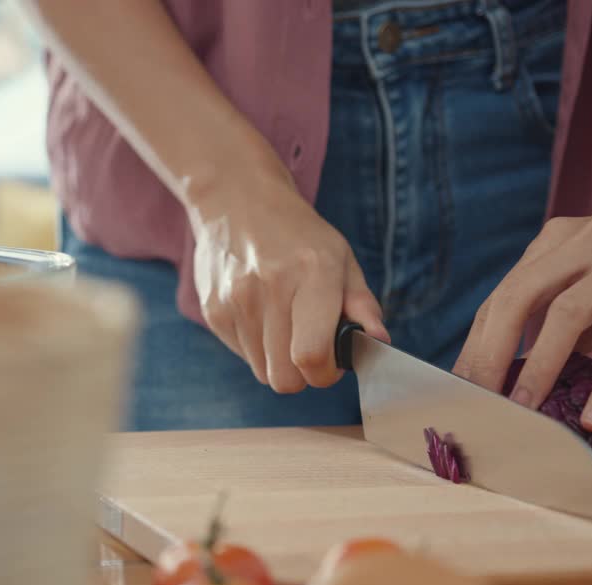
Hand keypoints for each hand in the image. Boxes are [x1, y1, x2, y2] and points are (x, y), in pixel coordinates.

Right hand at [187, 173, 388, 392]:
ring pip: (262, 371)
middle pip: (284, 378)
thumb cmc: (296, 233)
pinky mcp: (213, 310)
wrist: (236, 200)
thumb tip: (378, 341)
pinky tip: (259, 314)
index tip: (331, 362)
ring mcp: (236, 301)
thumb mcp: (339, 257)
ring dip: (277, 360)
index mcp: (313, 274)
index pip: (311, 357)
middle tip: (309, 349)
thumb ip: (362, 304)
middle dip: (302, 374)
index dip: (325, 373)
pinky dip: (255, 346)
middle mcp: (270, 288)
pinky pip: (241, 354)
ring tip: (283, 324)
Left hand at [454, 190, 591, 430]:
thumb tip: (513, 376)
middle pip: (518, 298)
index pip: (502, 296)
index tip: (459, 387)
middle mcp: (583, 245)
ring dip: (539, 367)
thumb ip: (555, 316)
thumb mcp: (591, 276)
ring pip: (568, 314)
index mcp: (555, 242)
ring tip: (523, 411)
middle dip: (490, 353)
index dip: (477, 344)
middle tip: (478, 401)